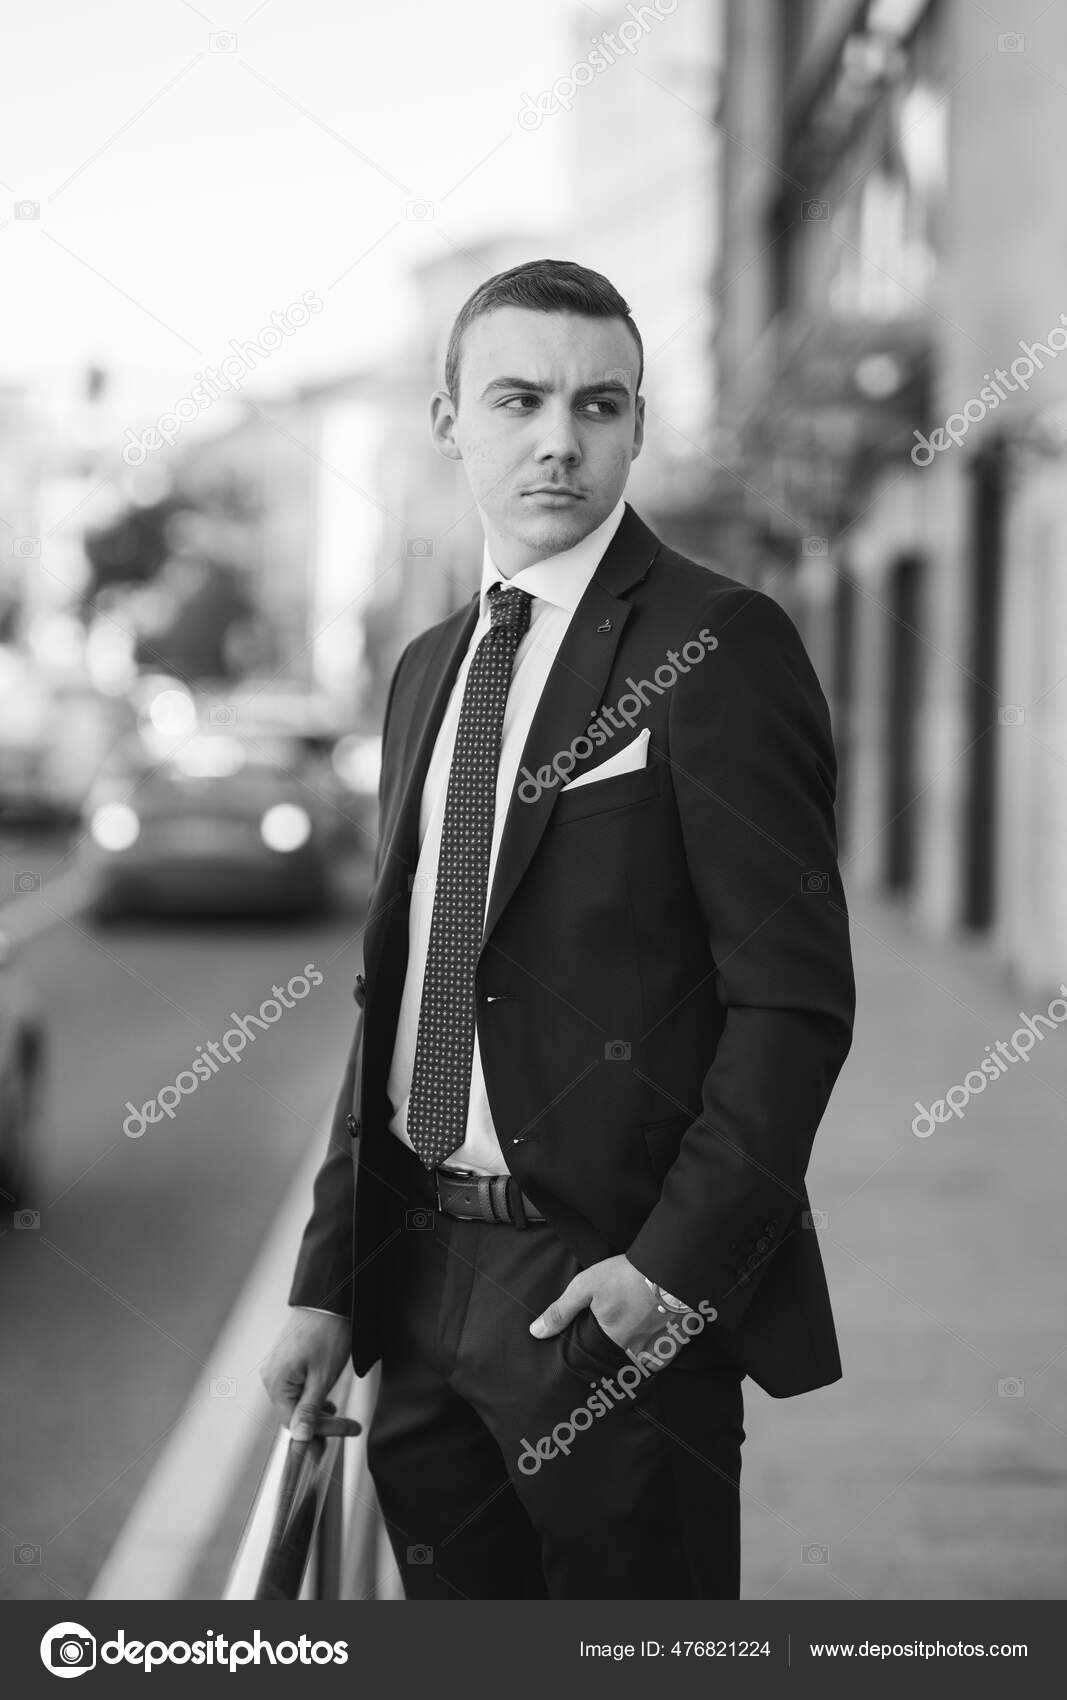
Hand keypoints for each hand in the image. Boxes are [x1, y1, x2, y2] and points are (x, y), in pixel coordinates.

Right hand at [260, 1308, 361, 1442]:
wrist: (330, 1299)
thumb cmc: (327, 1333)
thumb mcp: (322, 1377)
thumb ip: (310, 1409)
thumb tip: (299, 1437)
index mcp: (276, 1383)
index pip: (295, 1422)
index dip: (322, 1431)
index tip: (347, 1430)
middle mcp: (271, 1376)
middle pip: (295, 1414)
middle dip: (323, 1423)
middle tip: (350, 1427)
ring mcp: (278, 1367)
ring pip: (298, 1402)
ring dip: (320, 1412)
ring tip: (342, 1417)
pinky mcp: (287, 1360)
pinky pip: (297, 1388)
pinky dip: (314, 1397)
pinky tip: (328, 1401)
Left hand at [528, 1255, 664, 1357]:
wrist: (672, 1267)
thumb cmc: (627, 1275)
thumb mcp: (586, 1286)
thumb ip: (561, 1312)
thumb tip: (536, 1333)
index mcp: (612, 1341)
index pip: (597, 1358)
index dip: (597, 1349)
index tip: (599, 1338)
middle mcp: (635, 1352)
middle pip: (622, 1359)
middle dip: (619, 1352)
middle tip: (620, 1333)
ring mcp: (658, 1349)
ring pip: (643, 1360)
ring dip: (639, 1353)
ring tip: (636, 1336)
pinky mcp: (677, 1343)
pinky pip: (663, 1359)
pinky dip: (658, 1353)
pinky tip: (654, 1339)